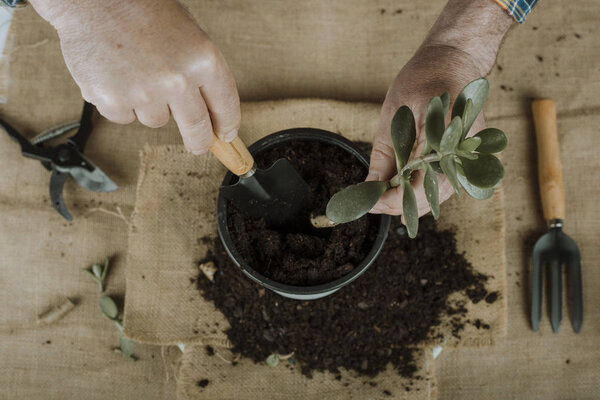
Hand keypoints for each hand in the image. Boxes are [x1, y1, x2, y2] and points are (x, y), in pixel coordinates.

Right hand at [31, 0, 239, 153]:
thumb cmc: (140, 8)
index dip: (227, 124)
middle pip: (196, 128)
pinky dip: (120, 103)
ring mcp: (144, 94)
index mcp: (202, 59)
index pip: (225, 105)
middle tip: (198, 145)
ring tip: (136, 72)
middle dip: (200, 141)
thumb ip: (199, 71)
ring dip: (151, 106)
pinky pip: (125, 117)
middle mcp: (177, 80)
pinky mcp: (113, 101)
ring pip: (157, 121)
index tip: (225, 134)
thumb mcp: (187, 33)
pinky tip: (115, 75)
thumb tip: (210, 109)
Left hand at [367, 0, 511, 216]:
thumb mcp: (395, 111)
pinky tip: (403, 191)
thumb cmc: (424, 78)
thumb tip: (371, 185)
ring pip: (438, 197)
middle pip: (429, 199)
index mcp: (445, 142)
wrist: (455, 60)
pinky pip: (444, 185)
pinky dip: (422, 191)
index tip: (367, 202)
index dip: (390, 200)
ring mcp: (468, 159)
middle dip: (397, 204)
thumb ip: (385, 152)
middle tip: (370, 202)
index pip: (418, 189)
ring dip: (410, 201)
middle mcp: (462, 156)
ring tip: (382, 198)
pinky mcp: (466, 158)